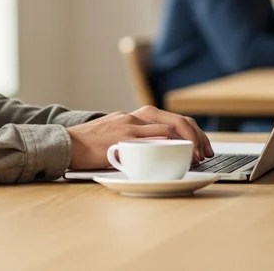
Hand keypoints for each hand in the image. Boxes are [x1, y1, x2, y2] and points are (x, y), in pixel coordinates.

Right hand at [65, 107, 213, 169]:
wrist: (67, 143)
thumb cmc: (91, 144)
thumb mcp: (116, 132)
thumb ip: (136, 137)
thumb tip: (160, 151)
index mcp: (136, 116)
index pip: (173, 119)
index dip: (193, 132)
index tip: (203, 147)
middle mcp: (135, 117)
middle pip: (176, 121)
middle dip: (197, 137)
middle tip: (206, 153)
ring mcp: (130, 128)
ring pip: (168, 129)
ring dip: (187, 143)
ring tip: (196, 158)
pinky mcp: (122, 140)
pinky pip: (151, 141)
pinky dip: (168, 147)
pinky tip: (178, 156)